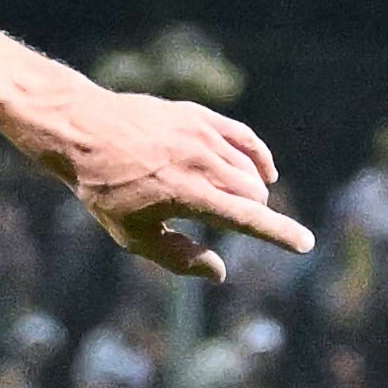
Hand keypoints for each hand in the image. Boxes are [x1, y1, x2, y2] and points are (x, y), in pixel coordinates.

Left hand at [0, 40, 313, 281]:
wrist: (83, 130)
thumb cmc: (104, 189)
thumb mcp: (132, 235)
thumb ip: (179, 258)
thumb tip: (221, 270)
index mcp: (188, 195)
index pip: (248, 218)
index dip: (280, 234)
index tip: (305, 243)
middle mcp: (201, 162)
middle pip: (253, 196)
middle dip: (251, 214)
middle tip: (220, 220)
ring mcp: (203, 135)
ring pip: (250, 170)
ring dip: (248, 190)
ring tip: (216, 197)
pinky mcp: (201, 116)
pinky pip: (245, 138)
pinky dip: (258, 158)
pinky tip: (263, 173)